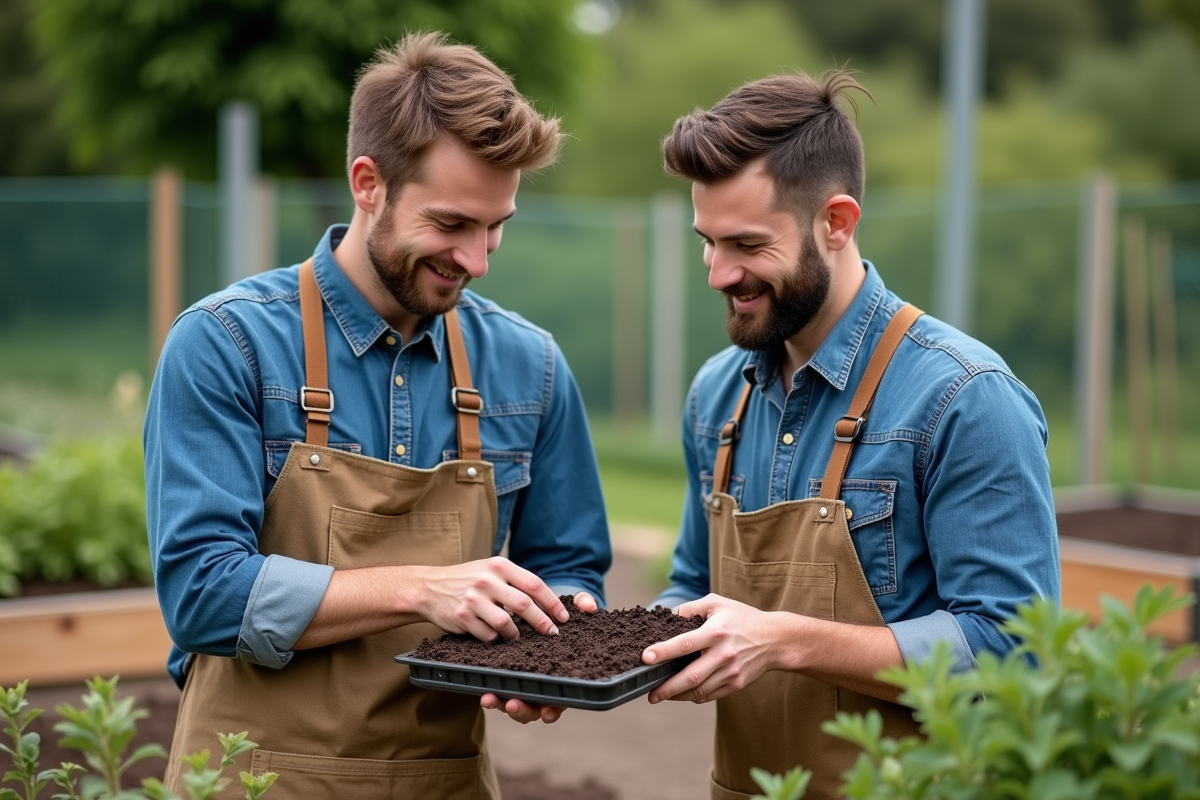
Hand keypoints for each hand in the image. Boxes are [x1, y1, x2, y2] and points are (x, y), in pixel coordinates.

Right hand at [412, 556, 569, 641]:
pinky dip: (495, 639)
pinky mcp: (463, 617)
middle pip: (524, 605)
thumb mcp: (490, 570)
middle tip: (551, 633)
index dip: (552, 602)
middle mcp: (487, 580)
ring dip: (516, 635)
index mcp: (499, 566)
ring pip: (507, 624)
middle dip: (542, 622)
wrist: (429, 587)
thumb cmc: (467, 580)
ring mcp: (474, 599)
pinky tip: (493, 635)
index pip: (534, 584)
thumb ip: (514, 580)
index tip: (563, 616)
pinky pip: (488, 635)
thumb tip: (546, 602)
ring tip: (517, 637)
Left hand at [479, 591, 598, 723]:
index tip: (548, 712)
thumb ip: (584, 605)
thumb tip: (589, 606)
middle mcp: (543, 687)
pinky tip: (484, 692)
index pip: (559, 702)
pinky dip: (492, 694)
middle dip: (522, 709)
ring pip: (513, 703)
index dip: (554, 709)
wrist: (543, 615)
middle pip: (533, 709)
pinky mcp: (508, 676)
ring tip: (489, 698)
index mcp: (563, 678)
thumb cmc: (563, 617)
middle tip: (513, 704)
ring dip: (501, 703)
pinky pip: (500, 691)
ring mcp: (524, 684)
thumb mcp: (574, 609)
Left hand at [642, 593, 787, 704]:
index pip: (684, 644)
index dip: (663, 652)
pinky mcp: (736, 684)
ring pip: (698, 691)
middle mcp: (723, 654)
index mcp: (716, 631)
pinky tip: (683, 693)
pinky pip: (709, 696)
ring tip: (662, 695)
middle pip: (690, 677)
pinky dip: (694, 696)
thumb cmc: (742, 618)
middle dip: (666, 688)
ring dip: (677, 696)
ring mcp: (730, 672)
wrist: (775, 639)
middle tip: (650, 694)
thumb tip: (667, 616)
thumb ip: (691, 608)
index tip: (646, 658)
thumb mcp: (717, 604)